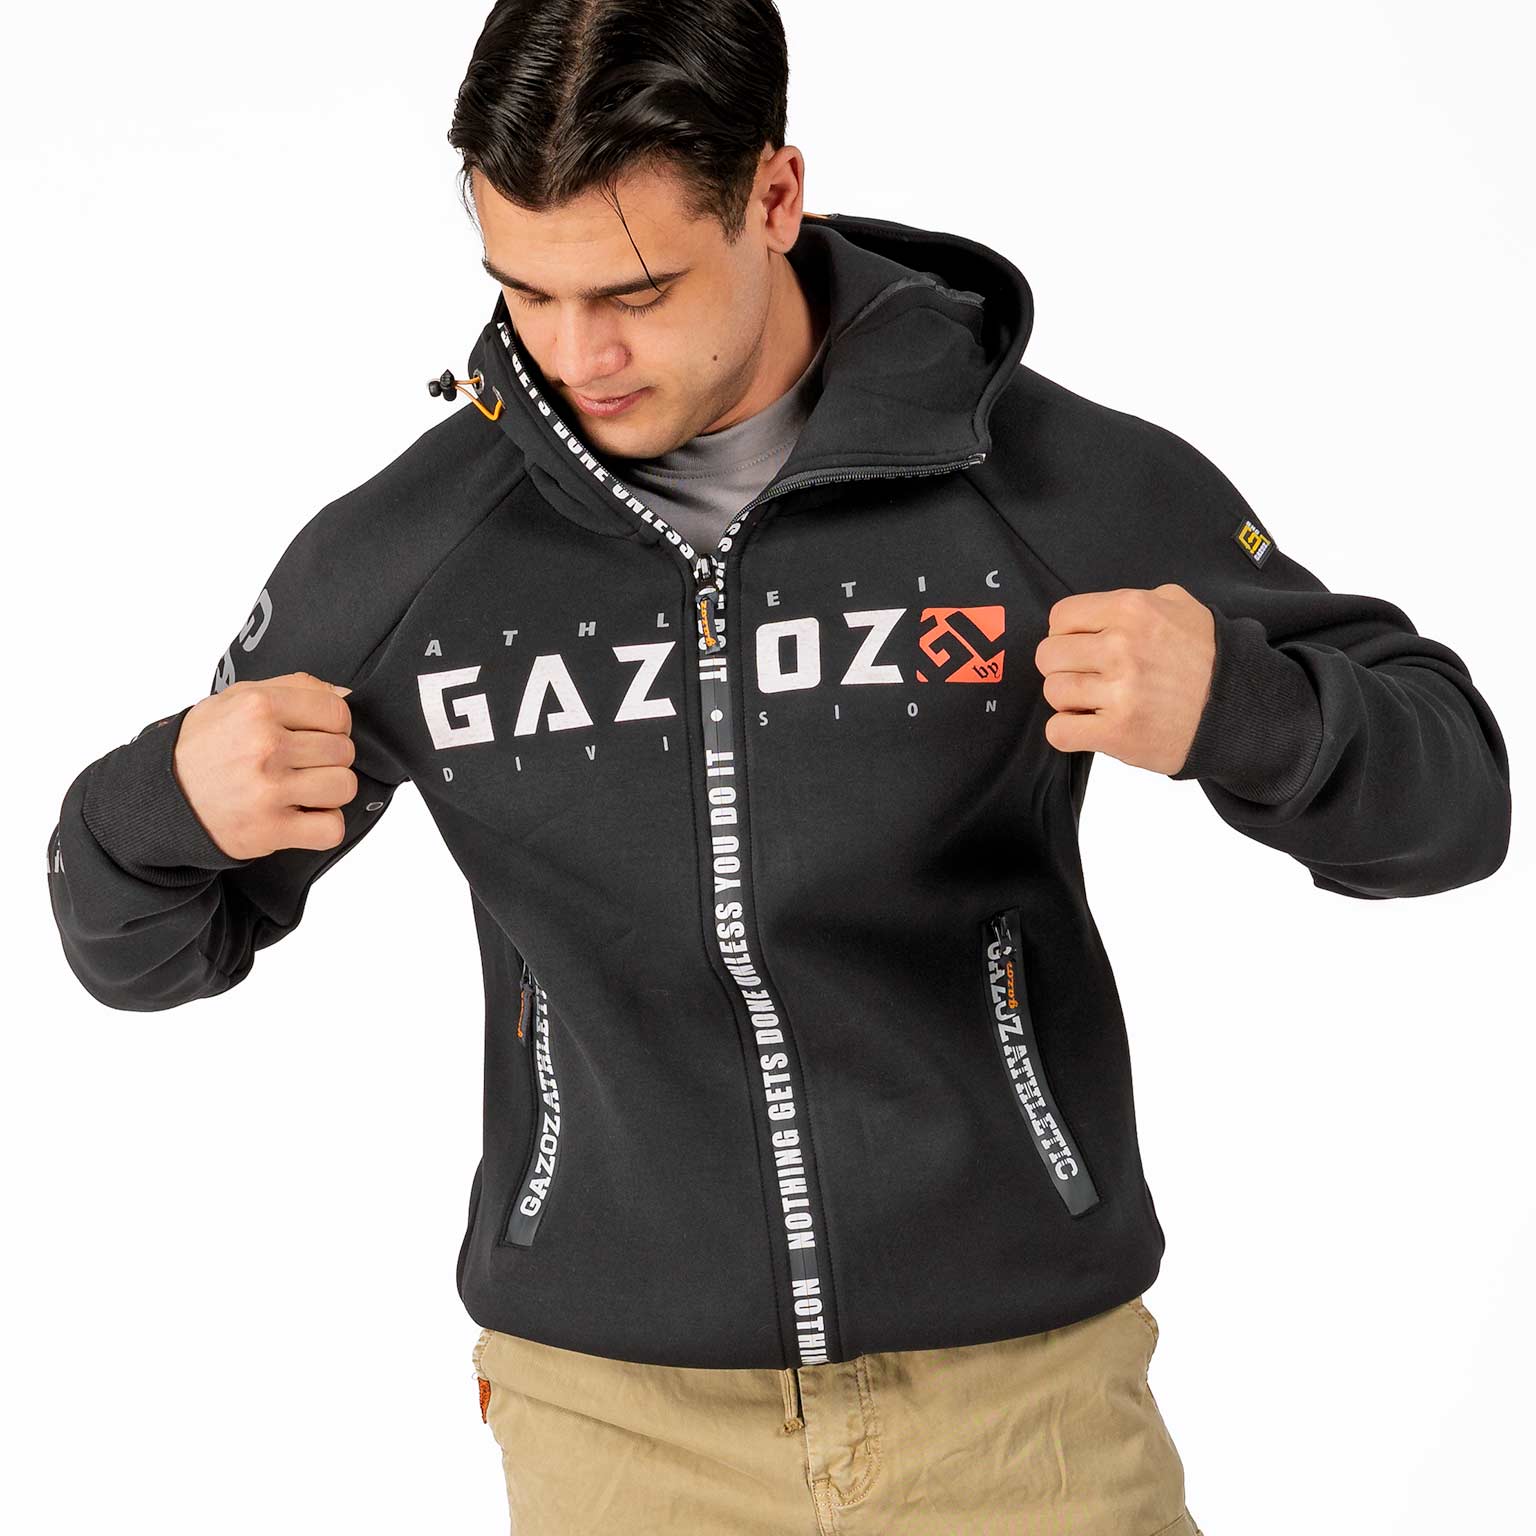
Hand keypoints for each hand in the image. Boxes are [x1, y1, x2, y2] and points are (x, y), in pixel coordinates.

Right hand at [173, 671, 357, 859]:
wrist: (162, 798)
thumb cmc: (204, 747)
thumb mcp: (236, 699)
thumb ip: (294, 688)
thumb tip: (346, 693)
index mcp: (258, 707)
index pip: (337, 711)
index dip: (334, 725)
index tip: (316, 735)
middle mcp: (264, 746)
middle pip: (344, 751)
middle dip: (329, 759)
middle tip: (300, 765)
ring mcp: (268, 790)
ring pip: (344, 787)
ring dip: (329, 792)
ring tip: (301, 790)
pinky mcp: (270, 829)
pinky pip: (331, 828)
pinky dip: (323, 827)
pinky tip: (301, 816)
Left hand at [1033, 584, 1214, 773]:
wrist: (1240, 709)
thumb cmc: (1209, 659)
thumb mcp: (1181, 606)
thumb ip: (1138, 599)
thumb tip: (1097, 611)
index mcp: (1131, 610)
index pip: (1061, 617)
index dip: (1065, 634)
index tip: (1081, 647)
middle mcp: (1122, 647)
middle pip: (1048, 655)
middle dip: (1064, 667)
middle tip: (1088, 678)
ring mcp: (1120, 691)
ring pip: (1053, 692)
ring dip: (1068, 701)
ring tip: (1095, 702)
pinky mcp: (1118, 733)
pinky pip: (1059, 731)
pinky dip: (1067, 732)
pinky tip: (1089, 726)